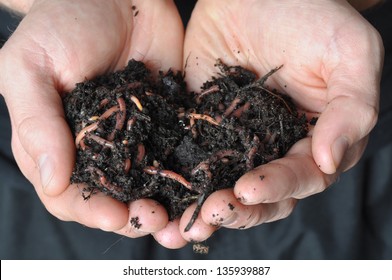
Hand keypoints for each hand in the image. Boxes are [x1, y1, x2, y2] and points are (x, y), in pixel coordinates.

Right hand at [0, 0, 186, 247]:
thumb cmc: (63, 22)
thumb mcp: (30, 66)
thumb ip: (36, 122)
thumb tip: (53, 180)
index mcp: (61, 143)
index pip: (70, 193)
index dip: (90, 210)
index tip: (115, 216)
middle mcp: (101, 149)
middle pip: (114, 198)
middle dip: (133, 217)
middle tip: (155, 221)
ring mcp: (138, 138)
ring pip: (150, 187)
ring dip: (166, 208)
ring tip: (183, 221)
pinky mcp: (169, 123)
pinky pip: (180, 157)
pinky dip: (190, 180)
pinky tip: (204, 190)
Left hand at [177, 0, 383, 241]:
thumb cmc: (311, 14)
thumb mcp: (350, 54)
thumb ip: (351, 110)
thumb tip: (330, 160)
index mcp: (312, 139)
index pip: (300, 178)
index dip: (277, 188)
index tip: (250, 187)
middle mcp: (273, 147)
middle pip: (260, 194)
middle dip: (239, 208)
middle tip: (214, 210)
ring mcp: (234, 139)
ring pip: (222, 185)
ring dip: (205, 208)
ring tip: (186, 223)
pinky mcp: (201, 126)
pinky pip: (190, 157)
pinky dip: (178, 181)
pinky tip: (162, 195)